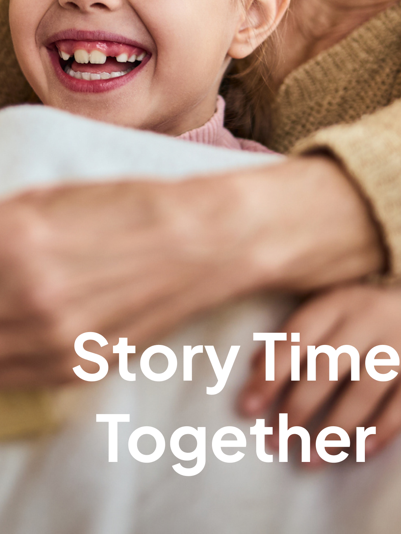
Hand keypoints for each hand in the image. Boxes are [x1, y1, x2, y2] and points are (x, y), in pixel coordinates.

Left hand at [0, 154, 381, 386]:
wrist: (203, 241)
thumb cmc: (130, 206)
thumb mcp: (48, 198)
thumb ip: (0, 225)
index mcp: (15, 239)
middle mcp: (29, 296)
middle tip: (2, 283)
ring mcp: (54, 340)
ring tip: (7, 308)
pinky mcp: (77, 366)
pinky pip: (9, 378)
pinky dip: (0, 359)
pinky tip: (8, 334)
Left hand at [238, 280, 400, 459]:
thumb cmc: (368, 316)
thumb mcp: (334, 311)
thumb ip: (296, 334)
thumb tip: (251, 366)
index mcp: (339, 301)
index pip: (299, 335)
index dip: (271, 372)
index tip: (247, 406)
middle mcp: (371, 318)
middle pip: (328, 366)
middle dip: (297, 407)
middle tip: (274, 440)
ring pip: (364, 391)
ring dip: (333, 430)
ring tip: (308, 459)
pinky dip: (381, 431)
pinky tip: (359, 453)